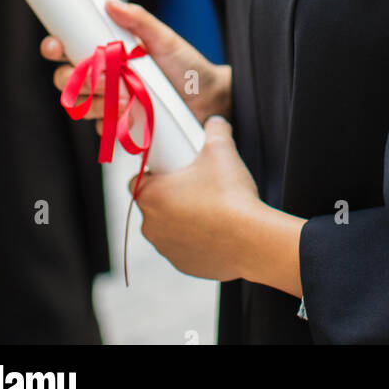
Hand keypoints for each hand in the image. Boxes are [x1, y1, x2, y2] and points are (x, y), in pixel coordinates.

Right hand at [41, 0, 230, 126]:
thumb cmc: (187, 65)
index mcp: (108, 51)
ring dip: (99, 100)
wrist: (209, 100)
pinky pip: (100, 126)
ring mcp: (108, 102)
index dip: (54, 47)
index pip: (67, 48)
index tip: (56, 45)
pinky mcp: (117, 125)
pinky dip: (112, 120)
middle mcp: (103, 76)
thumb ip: (139, 20)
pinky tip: (131, 113)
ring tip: (129, 94)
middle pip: (66, 80)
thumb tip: (110, 2)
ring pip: (80, 105)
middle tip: (105, 76)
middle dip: (79, 79)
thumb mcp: (165, 39)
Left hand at [134, 117, 262, 280]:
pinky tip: (215, 229)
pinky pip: (183, 248)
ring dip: (181, 219)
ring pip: (167, 228)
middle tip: (195, 185)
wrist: (250, 239)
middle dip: (169, 195)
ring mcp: (166, 249)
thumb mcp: (221, 150)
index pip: (137, 181)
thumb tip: (216, 122)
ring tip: (209, 207)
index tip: (174, 170)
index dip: (154, 173)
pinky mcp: (184, 266)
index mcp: (151, 196)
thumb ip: (215, 130)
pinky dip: (194, 239)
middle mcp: (151, 226)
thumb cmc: (229, 194)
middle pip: (153, 205)